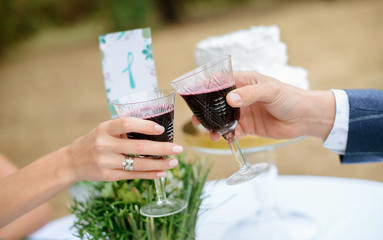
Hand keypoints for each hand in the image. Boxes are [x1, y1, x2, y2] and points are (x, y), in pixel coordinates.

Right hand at [66, 117, 182, 181]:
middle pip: (138, 147)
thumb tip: (155, 130)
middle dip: (162, 148)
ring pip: (138, 164)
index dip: (145, 126)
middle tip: (178, 148)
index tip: (161, 128)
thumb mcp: (105, 129)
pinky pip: (133, 175)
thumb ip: (124, 130)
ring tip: (174, 162)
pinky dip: (149, 174)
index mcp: (104, 129)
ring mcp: (106, 162)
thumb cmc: (94, 141)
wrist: (72, 161)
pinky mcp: (109, 176)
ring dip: (159, 164)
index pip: (126, 124)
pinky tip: (162, 172)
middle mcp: (104, 145)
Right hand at [193, 71, 334, 140]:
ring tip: (208, 132)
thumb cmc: (290, 97)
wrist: (306, 118)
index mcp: (245, 82)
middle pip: (218, 102)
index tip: (194, 94)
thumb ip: (250, 94)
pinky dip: (226, 135)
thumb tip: (230, 99)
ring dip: (214, 125)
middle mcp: (241, 96)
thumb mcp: (270, 91)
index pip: (221, 81)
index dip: (207, 86)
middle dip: (206, 110)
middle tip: (197, 119)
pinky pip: (232, 131)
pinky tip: (223, 139)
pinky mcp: (248, 127)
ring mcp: (244, 112)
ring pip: (223, 118)